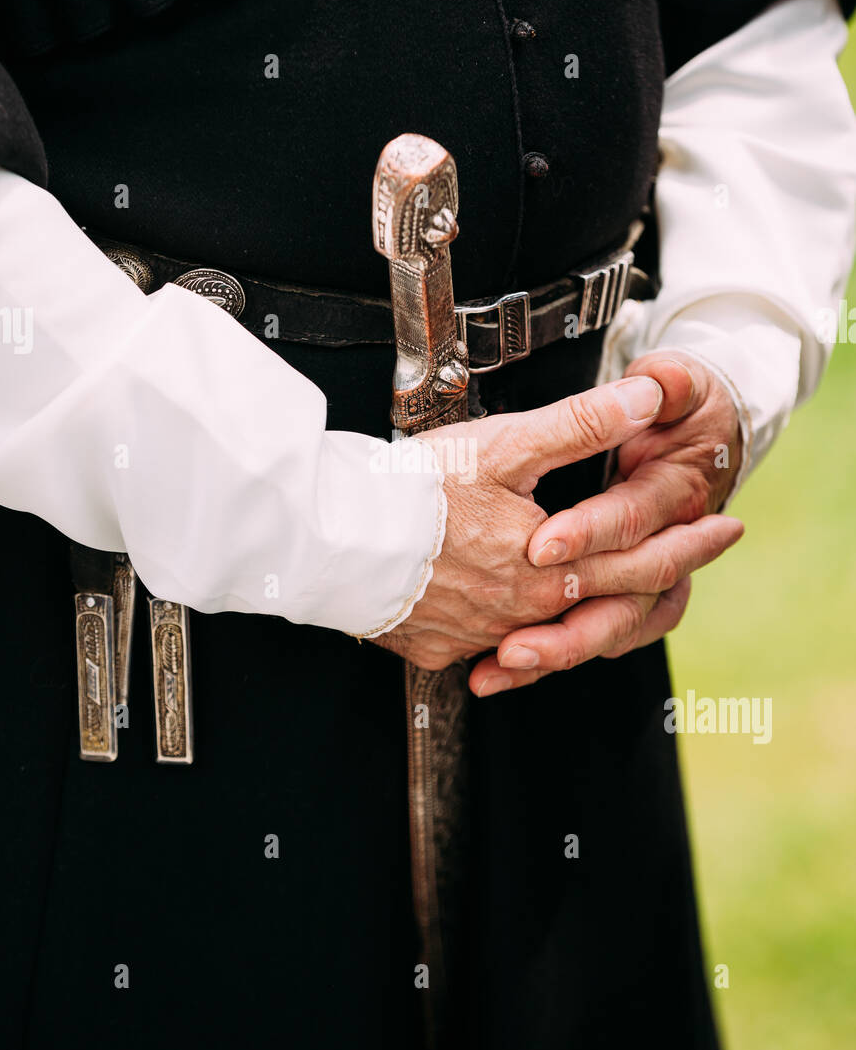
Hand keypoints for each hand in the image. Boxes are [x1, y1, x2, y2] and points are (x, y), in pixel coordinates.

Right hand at [373, 369, 736, 672]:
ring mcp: (478, 637)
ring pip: (552, 633)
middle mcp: (522, 611)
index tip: (723, 529)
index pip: (639, 558)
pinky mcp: (437, 647)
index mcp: (547, 564)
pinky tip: (515, 629)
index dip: (688, 541)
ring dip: (587, 614)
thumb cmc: (411, 491)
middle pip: (609, 601)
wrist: (327, 539)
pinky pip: (491, 650)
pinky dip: (515, 640)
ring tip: (600, 593)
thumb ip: (581, 424)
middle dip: (662, 576)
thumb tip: (648, 399)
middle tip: (697, 556)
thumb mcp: (505, 446)